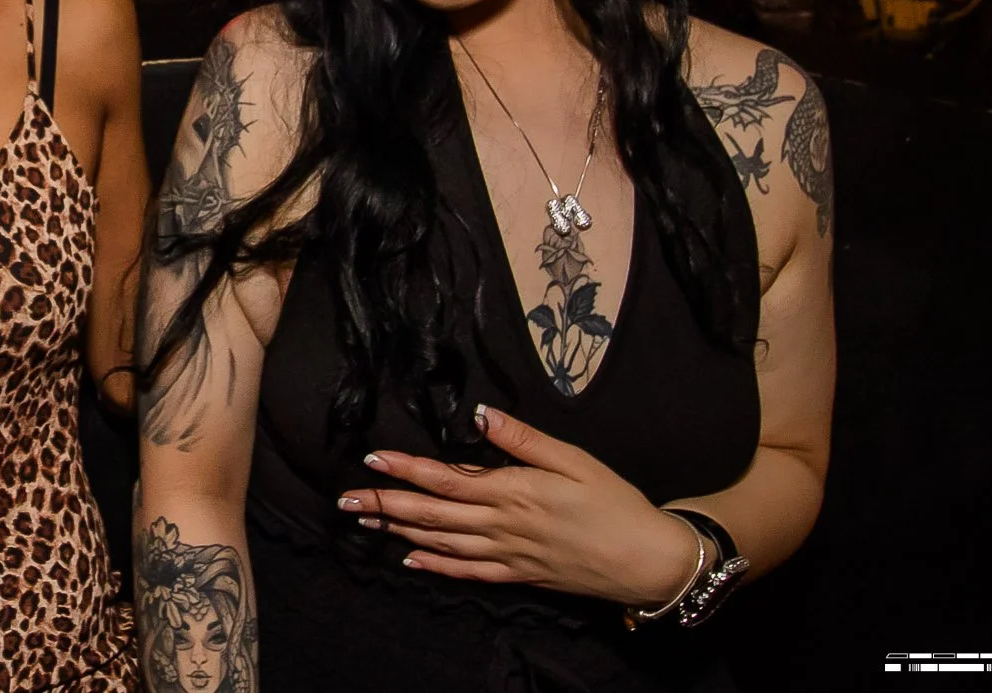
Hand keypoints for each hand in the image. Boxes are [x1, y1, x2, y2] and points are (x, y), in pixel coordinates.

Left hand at [337, 405, 702, 607]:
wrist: (646, 560)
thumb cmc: (614, 503)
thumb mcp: (574, 460)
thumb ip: (524, 439)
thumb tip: (482, 415)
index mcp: (513, 491)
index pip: (445, 478)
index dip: (405, 469)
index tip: (371, 460)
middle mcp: (501, 525)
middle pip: (431, 514)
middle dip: (385, 504)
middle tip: (345, 499)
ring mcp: (507, 553)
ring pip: (441, 543)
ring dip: (400, 532)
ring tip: (365, 521)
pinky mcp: (518, 575)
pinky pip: (468, 572)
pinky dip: (436, 566)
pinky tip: (411, 559)